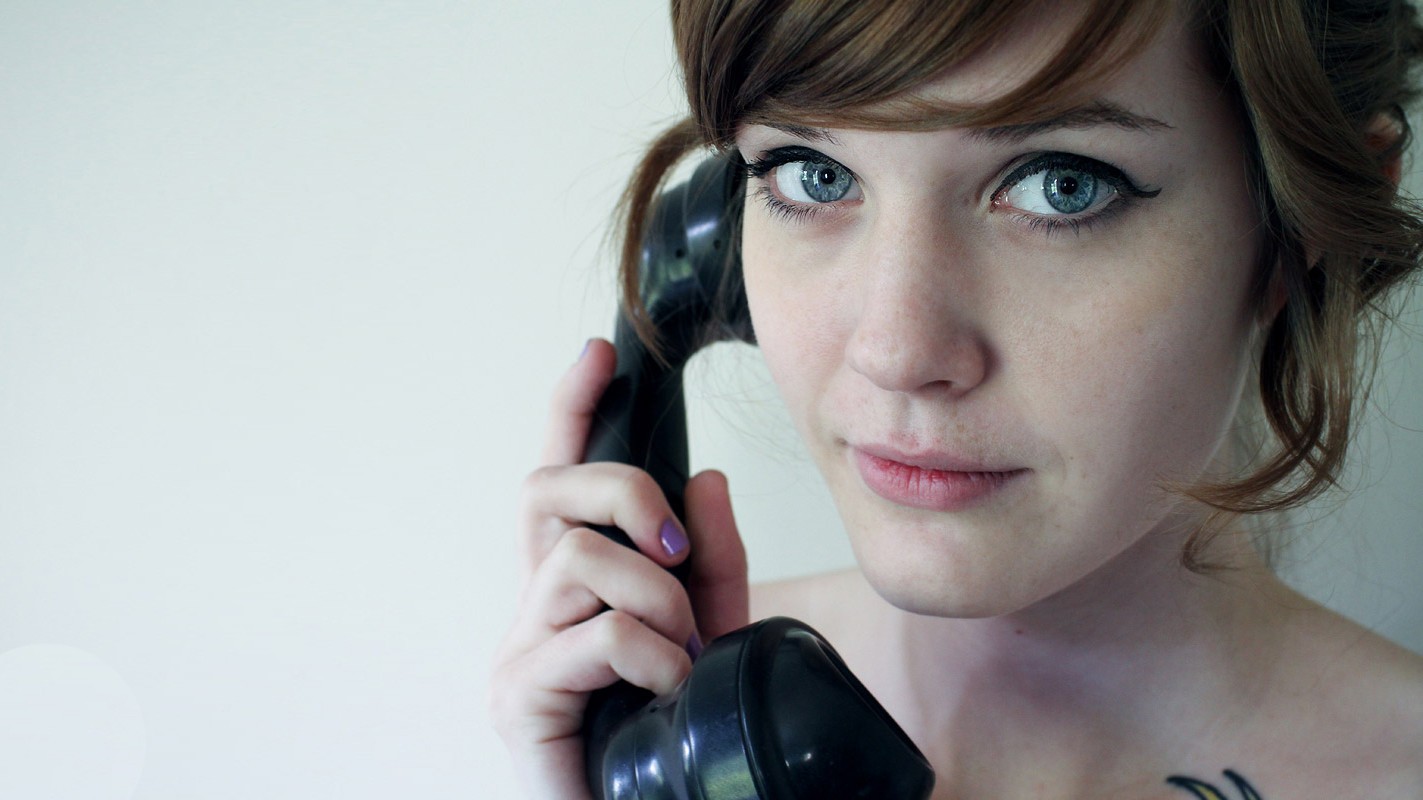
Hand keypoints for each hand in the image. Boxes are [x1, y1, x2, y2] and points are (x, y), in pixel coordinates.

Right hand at [490, 338, 748, 798]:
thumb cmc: (671, 734)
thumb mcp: (712, 634)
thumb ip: (715, 563)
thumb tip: (708, 481)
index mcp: (576, 582)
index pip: (560, 475)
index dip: (571, 408)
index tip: (597, 354)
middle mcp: (535, 603)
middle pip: (548, 488)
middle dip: (625, 492)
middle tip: (677, 549)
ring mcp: (519, 646)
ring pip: (579, 557)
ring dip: (656, 597)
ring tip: (682, 653)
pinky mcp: (518, 694)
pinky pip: (596, 632)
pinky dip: (652, 653)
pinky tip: (667, 689)